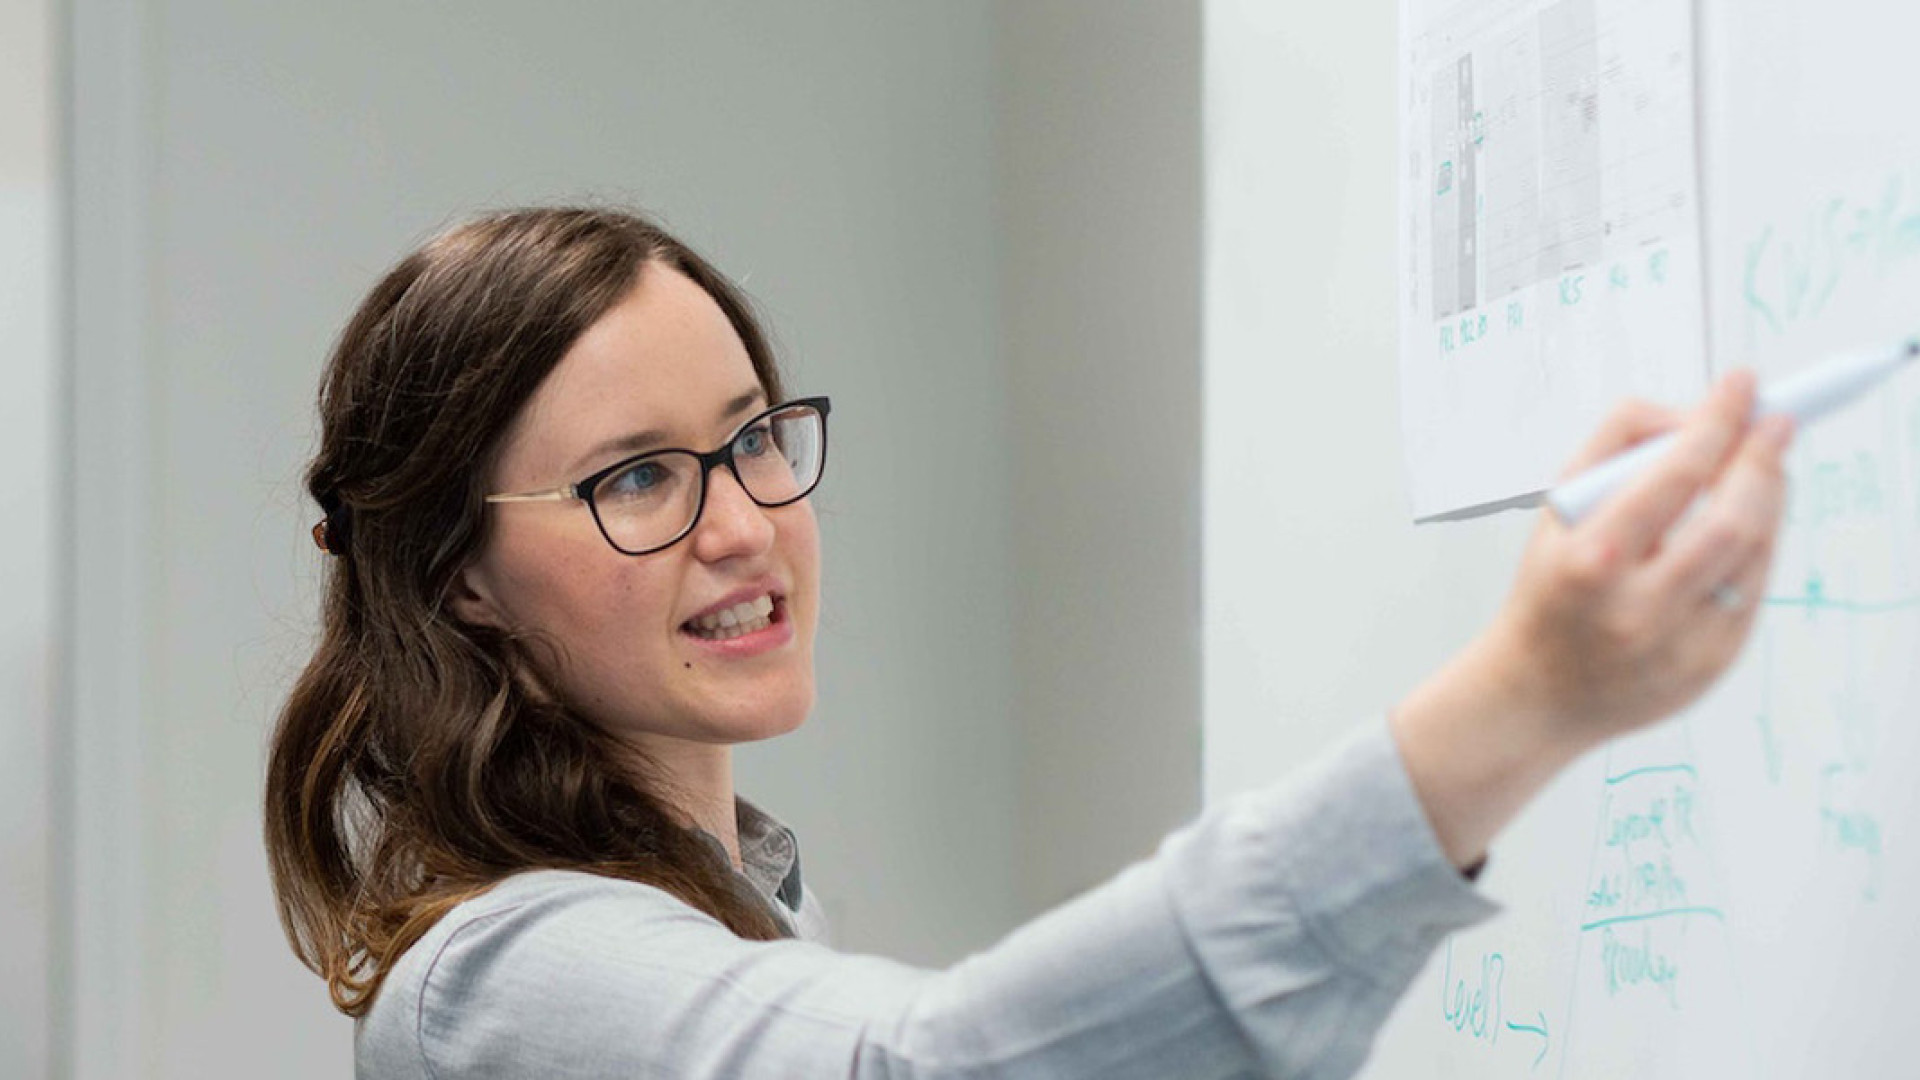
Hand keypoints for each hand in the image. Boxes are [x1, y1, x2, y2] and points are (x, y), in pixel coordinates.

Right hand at [1391, 370, 1792, 868]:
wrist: (1536, 693)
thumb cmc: (1549, 587)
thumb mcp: (1556, 511)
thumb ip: (1615, 448)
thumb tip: (1692, 414)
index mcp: (1591, 561)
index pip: (1674, 476)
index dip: (1718, 422)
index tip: (1742, 384)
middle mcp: (1638, 608)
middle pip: (1732, 519)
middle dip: (1762, 459)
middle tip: (1776, 421)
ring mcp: (1681, 644)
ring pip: (1754, 553)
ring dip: (1770, 498)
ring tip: (1763, 466)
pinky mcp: (1711, 666)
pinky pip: (1752, 589)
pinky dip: (1759, 545)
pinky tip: (1747, 521)